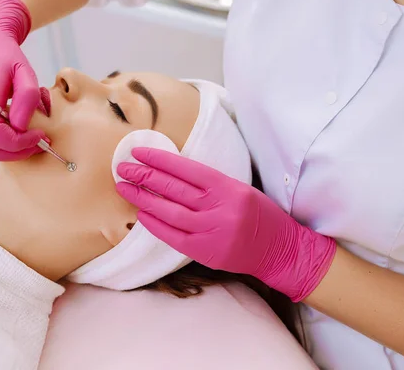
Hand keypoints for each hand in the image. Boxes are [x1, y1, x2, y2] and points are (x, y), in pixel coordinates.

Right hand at [0, 0, 46, 160]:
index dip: (20, 143)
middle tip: (38, 143)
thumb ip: (27, 98)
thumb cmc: (6, 57)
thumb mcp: (25, 72)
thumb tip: (21, 127)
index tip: (40, 137)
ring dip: (4, 151)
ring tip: (23, 139)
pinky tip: (7, 135)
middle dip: (16, 151)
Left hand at [116, 147, 336, 301]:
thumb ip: (210, 183)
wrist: (280, 250)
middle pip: (173, 188)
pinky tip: (140, 214)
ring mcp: (211, 231)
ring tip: (125, 188)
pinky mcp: (205, 251)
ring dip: (143, 198)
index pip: (186, 168)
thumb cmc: (259, 215)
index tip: (139, 152)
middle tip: (122, 168)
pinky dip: (155, 225)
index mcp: (228, 187)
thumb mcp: (240, 189)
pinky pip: (173, 236)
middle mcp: (218, 208)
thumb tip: (172, 172)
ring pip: (169, 212)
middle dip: (144, 176)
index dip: (159, 159)